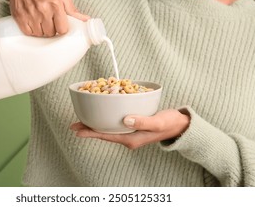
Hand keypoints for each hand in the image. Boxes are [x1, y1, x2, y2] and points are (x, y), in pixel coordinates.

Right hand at [0, 0, 89, 35]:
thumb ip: (74, 10)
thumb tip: (86, 20)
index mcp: (56, 4)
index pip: (63, 29)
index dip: (61, 28)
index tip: (59, 24)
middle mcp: (43, 10)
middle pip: (51, 33)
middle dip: (51, 29)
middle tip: (48, 20)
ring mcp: (31, 15)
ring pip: (40, 35)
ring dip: (41, 30)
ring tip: (40, 20)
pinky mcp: (20, 18)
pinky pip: (29, 33)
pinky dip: (31, 30)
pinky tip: (32, 22)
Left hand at [70, 109, 189, 148]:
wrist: (180, 125)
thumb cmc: (170, 123)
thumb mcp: (158, 122)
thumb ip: (142, 121)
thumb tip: (125, 119)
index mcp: (132, 139)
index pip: (106, 136)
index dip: (91, 133)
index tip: (77, 130)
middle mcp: (128, 138)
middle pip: (104, 134)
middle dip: (89, 129)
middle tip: (74, 125)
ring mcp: (130, 133)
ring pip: (108, 129)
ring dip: (96, 125)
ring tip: (83, 120)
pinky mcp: (133, 126)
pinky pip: (115, 125)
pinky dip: (106, 120)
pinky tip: (101, 115)